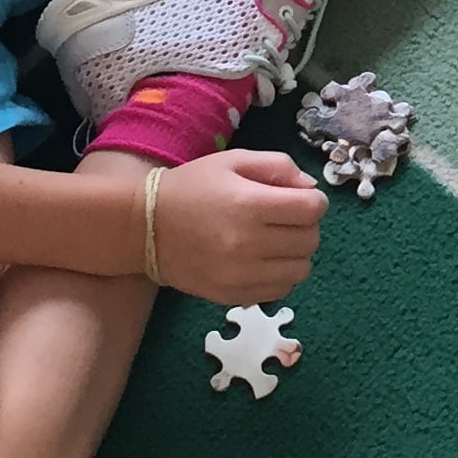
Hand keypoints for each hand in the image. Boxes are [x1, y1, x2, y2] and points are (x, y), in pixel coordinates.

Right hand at [148, 147, 326, 303]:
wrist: (144, 228)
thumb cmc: (191, 188)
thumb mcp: (233, 161)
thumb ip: (278, 166)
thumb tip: (310, 187)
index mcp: (249, 205)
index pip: (312, 209)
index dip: (314, 200)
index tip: (299, 198)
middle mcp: (247, 244)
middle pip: (310, 240)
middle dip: (306, 225)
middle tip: (285, 218)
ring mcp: (240, 275)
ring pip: (300, 270)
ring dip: (296, 253)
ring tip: (274, 240)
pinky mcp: (232, 296)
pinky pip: (280, 291)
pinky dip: (280, 275)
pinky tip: (262, 260)